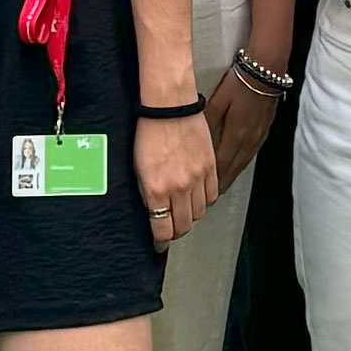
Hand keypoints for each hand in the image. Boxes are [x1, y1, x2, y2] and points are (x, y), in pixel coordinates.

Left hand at [139, 107, 216, 251]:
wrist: (168, 106)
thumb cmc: (148, 131)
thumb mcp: (138, 168)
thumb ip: (147, 194)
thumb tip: (152, 213)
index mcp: (156, 189)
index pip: (162, 230)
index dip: (160, 241)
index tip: (159, 244)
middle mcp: (178, 187)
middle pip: (183, 226)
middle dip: (175, 232)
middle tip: (170, 230)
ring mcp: (197, 178)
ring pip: (198, 213)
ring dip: (190, 215)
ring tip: (182, 210)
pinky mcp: (210, 167)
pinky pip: (211, 196)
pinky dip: (204, 200)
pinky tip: (195, 195)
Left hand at [206, 68, 277, 194]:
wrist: (265, 72)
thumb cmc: (240, 83)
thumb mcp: (217, 101)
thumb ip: (206, 123)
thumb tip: (194, 140)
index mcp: (235, 135)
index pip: (221, 167)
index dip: (211, 182)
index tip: (203, 194)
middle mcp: (248, 141)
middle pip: (233, 169)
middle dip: (220, 184)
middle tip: (210, 198)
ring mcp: (258, 137)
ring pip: (242, 164)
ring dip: (231, 175)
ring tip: (220, 186)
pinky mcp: (263, 131)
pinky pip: (249, 154)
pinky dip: (240, 164)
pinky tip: (236, 165)